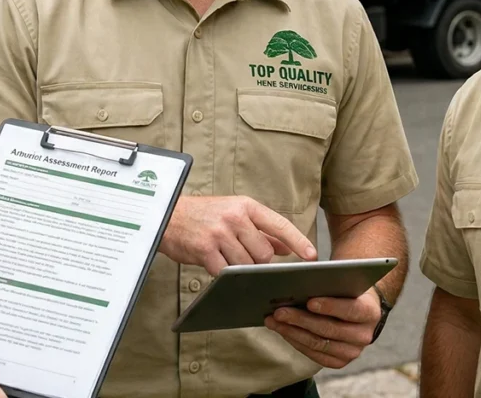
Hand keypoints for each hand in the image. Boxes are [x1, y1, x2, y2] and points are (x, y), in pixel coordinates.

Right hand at [158, 196, 315, 275]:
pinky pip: (225, 272)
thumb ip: (261, 230)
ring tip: (226, 257)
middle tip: (243, 256)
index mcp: (246, 206)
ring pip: (246, 266)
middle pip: (264, 253)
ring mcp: (220, 233)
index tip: (313, 256)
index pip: (279, 224)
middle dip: (259, 263)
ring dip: (240, 270)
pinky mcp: (206, 250)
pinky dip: (224, 274)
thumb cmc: (205, 215)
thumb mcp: (235, 214)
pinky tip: (215, 263)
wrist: (168, 216)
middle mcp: (235, 217)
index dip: (298, 241)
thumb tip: (286, 247)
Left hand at [265, 289, 381, 369]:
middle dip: (301, 319)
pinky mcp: (339, 362)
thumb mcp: (346, 281)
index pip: (350, 310)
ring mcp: (351, 352)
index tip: (309, 301)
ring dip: (292, 332)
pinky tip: (283, 331)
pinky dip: (296, 342)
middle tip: (279, 311)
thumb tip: (302, 280)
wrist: (359, 308)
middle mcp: (364, 335)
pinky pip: (314, 355)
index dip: (330, 306)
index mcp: (370, 312)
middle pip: (329, 329)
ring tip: (273, 320)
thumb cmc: (347, 289)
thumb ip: (331, 282)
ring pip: (318, 344)